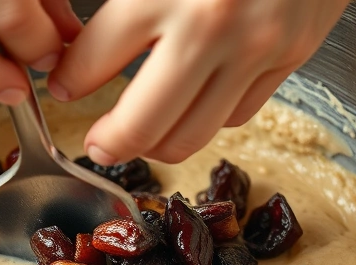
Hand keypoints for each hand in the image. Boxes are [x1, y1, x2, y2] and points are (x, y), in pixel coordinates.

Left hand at [47, 0, 350, 164]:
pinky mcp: (292, 55)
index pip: (93, 63)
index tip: (64, 86)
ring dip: (157, 144)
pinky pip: (238, 114)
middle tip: (96, 142)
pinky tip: (192, 105)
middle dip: (107, 142)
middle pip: (141, 125)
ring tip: (141, 135)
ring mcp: (256, 48)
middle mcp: (210, 28)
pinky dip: (208, 120)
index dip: (69, 82)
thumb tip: (74, 41)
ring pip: (191, 135)